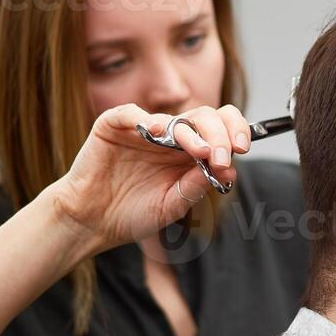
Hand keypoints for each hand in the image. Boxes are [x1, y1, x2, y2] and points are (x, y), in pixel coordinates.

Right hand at [44, 103, 253, 254]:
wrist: (93, 221)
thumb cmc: (133, 213)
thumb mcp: (173, 205)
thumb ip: (197, 187)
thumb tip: (231, 171)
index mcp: (190, 151)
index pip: (220, 129)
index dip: (235, 132)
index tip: (242, 149)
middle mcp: (171, 136)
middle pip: (204, 117)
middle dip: (219, 134)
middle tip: (221, 157)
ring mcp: (143, 129)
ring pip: (174, 118)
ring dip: (190, 134)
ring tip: (200, 151)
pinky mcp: (114, 126)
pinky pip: (131, 114)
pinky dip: (145, 119)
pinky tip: (158, 132)